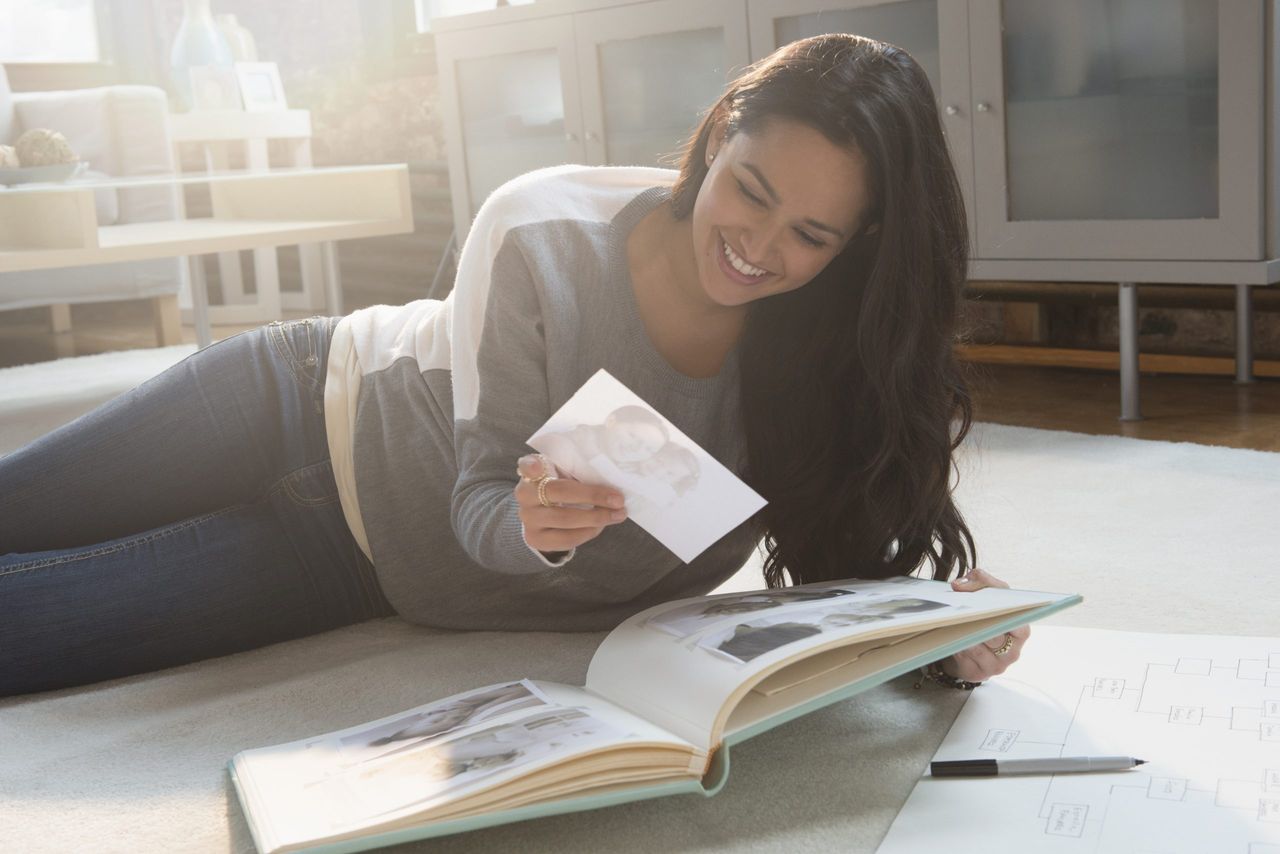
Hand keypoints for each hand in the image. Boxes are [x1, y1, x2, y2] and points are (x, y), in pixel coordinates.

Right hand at [514, 454, 626, 552]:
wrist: (543, 512)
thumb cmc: (561, 484)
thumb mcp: (564, 471)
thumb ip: (576, 469)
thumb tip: (611, 476)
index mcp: (531, 471)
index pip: (527, 465)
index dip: (531, 466)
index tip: (537, 466)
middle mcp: (524, 494)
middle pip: (558, 492)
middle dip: (593, 496)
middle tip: (618, 499)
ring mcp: (528, 518)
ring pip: (564, 520)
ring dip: (596, 518)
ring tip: (617, 514)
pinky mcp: (535, 539)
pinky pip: (566, 539)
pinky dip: (588, 532)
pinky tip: (601, 526)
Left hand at [937, 567, 1029, 682]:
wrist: (969, 642)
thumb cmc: (985, 616)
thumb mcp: (988, 593)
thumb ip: (980, 580)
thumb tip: (959, 586)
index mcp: (1021, 630)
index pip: (1019, 622)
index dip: (1002, 612)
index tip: (987, 604)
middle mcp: (1012, 651)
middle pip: (994, 635)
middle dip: (977, 622)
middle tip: (961, 611)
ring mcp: (996, 665)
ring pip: (977, 648)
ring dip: (962, 635)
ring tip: (950, 622)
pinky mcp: (978, 674)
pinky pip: (964, 659)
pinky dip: (955, 646)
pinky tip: (947, 638)